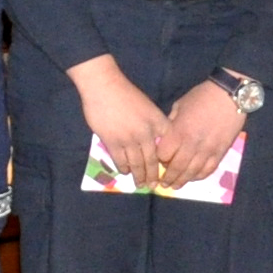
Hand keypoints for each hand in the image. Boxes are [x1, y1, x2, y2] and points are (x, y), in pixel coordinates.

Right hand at [69, 55, 167, 177]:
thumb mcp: (147, 106)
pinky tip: (125, 172)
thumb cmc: (125, 93)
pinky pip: (120, 160)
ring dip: (138, 176)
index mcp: (156, 122)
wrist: (104, 86)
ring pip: (136, 163)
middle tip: (154, 185)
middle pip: (152, 160)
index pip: (167, 146)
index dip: (168, 160)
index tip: (167, 169)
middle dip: (153, 175)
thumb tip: (154, 142)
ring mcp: (129, 139)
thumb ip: (153, 123)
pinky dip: (123, 168)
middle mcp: (146, 133)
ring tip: (140, 184)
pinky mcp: (112, 142)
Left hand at [154, 81, 246, 191]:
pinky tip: (193, 178)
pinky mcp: (220, 153)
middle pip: (176, 168)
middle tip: (163, 184)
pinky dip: (199, 176)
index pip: (163, 155)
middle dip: (168, 178)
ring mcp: (207, 150)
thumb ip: (171, 123)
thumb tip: (165, 137)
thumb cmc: (201, 97)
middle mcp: (191, 144)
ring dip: (181, 181)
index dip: (159, 159)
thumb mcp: (179, 106)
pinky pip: (208, 170)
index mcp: (178, 132)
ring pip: (191, 172)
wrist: (229, 95)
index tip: (160, 160)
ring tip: (174, 186)